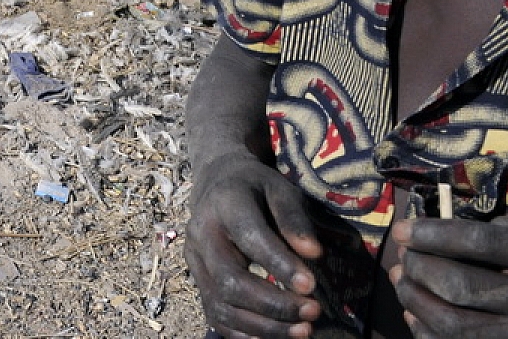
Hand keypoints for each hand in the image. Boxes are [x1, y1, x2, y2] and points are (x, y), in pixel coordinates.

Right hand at [187, 152, 324, 338]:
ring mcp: (194, 260)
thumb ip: (295, 219)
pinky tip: (274, 338)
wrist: (218, 184)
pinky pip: (215, 316)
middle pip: (229, 280)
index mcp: (224, 204)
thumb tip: (314, 254)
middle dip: (274, 305)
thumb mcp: (280, 190)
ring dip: (264, 327)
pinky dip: (244, 334)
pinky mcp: (196, 280)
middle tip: (313, 313)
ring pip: (220, 305)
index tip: (313, 286)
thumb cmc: (257, 188)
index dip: (280, 265)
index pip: (249, 238)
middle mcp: (201, 233)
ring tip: (303, 331)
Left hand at [390, 215, 507, 337]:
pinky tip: (414, 313)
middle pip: (460, 287)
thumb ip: (489, 235)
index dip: (432, 235)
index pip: (478, 244)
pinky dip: (427, 331)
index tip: (402, 230)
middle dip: (419, 269)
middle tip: (402, 257)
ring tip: (402, 280)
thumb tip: (428, 235)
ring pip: (454, 325)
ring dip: (415, 300)